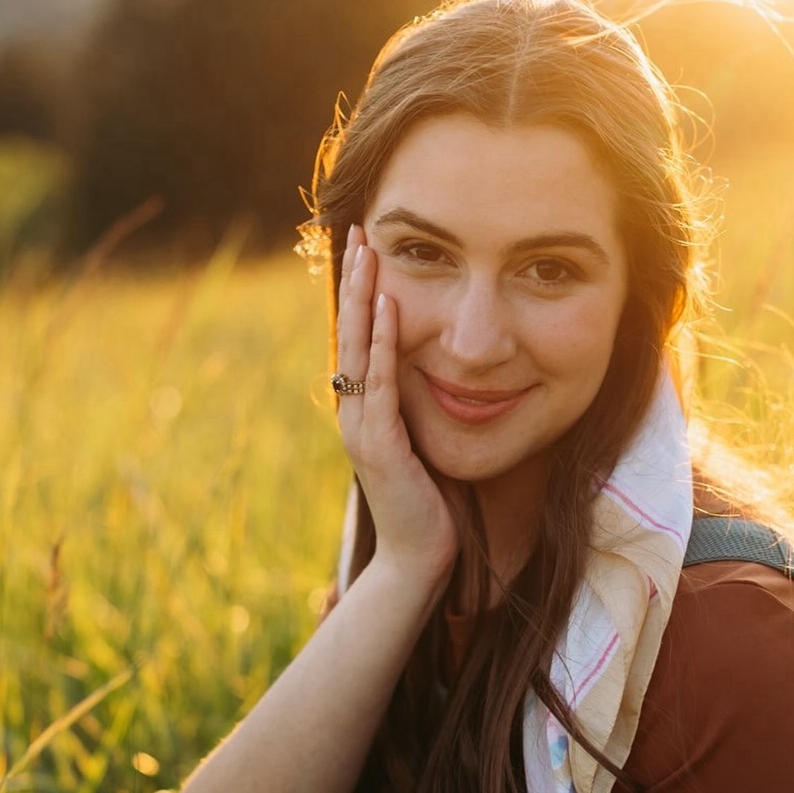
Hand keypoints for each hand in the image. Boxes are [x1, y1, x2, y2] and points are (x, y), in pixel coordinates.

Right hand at [336, 225, 457, 585]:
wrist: (420, 562)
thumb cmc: (431, 507)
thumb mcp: (427, 444)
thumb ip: (423, 411)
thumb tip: (443, 375)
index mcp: (366, 410)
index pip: (360, 339)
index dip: (361, 294)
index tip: (369, 249)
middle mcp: (355, 413)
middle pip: (350, 333)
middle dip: (354, 281)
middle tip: (358, 231)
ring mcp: (362, 428)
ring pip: (357, 350)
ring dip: (362, 298)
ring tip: (366, 253)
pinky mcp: (380, 445)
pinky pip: (381, 383)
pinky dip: (383, 343)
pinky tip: (389, 307)